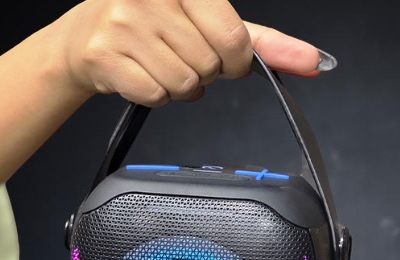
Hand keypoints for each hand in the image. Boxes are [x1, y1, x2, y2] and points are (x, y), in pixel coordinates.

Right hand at [52, 0, 327, 106]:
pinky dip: (155, 96)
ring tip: (157, 62)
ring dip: (180, 87)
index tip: (218, 53)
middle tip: (177, 52)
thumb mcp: (209, 22)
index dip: (232, 61)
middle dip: (203, 72)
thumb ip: (263, 43)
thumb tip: (314, 62)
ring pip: (184, 86)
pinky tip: (141, 73)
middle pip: (210, 67)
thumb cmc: (152, 25)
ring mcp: (124, 23)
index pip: (234, 40)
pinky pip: (156, 97)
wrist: (84, 38)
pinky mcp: (105, 55)